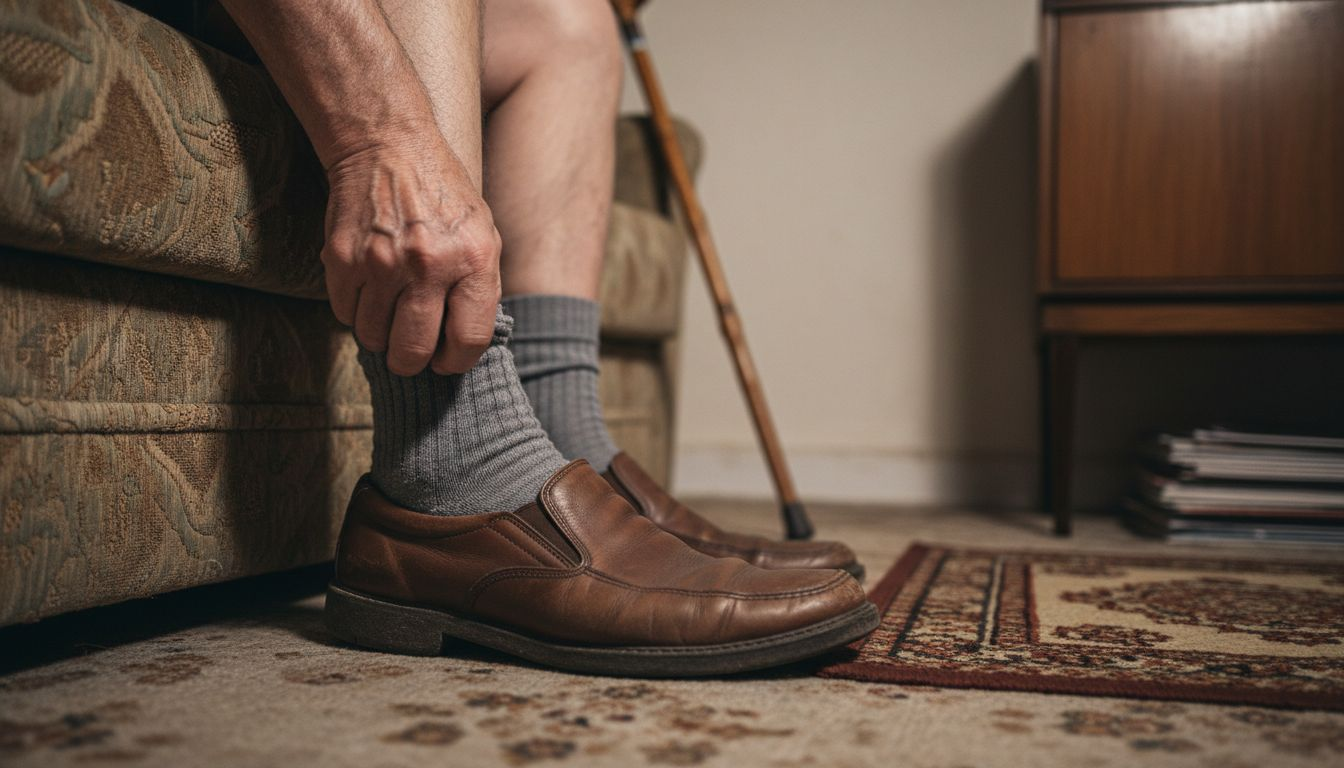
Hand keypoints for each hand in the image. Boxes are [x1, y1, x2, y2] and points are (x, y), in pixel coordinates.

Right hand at [321, 135, 500, 375]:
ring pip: (374, 338)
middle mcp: (429, 264)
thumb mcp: (482, 233)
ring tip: (388, 314)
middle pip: (414, 350)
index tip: (445, 361)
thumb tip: (464, 344)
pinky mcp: (343, 259)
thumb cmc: (442, 194)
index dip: (455, 361)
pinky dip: (355, 312)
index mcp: (473, 258)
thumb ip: (479, 287)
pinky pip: (345, 314)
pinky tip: (368, 292)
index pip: (469, 339)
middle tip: (410, 354)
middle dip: (411, 361)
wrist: (388, 147)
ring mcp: (382, 263)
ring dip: (380, 336)